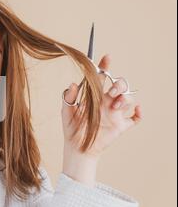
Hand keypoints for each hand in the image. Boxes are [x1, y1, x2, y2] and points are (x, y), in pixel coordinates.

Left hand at [62, 55, 142, 185]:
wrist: (78, 148)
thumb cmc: (71, 129)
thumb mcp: (67, 112)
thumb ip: (69, 97)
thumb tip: (72, 83)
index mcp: (94, 97)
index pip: (101, 79)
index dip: (104, 67)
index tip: (106, 58)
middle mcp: (106, 103)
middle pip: (119, 85)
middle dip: (119, 84)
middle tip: (112, 91)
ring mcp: (114, 114)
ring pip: (127, 99)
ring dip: (125, 99)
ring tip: (115, 106)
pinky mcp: (121, 126)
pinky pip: (136, 118)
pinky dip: (139, 113)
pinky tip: (136, 111)